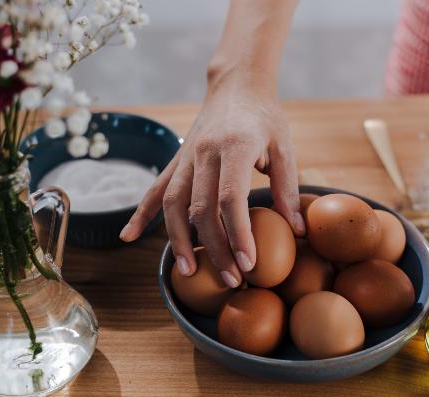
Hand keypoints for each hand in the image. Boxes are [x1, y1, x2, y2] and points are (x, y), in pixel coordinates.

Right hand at [119, 80, 303, 286]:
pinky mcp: (177, 160)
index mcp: (235, 146)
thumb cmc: (265, 117)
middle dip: (214, 248)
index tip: (248, 263)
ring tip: (187, 271)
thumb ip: (288, 190)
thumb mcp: (285, 148)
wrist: (237, 84)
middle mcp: (204, 152)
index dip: (238, 234)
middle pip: (200, 208)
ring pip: (173, 203)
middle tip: (229, 279)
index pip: (231, 198)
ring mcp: (186, 156)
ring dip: (178, 240)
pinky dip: (141, 213)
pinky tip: (128, 236)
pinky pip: (155, 188)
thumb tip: (299, 231)